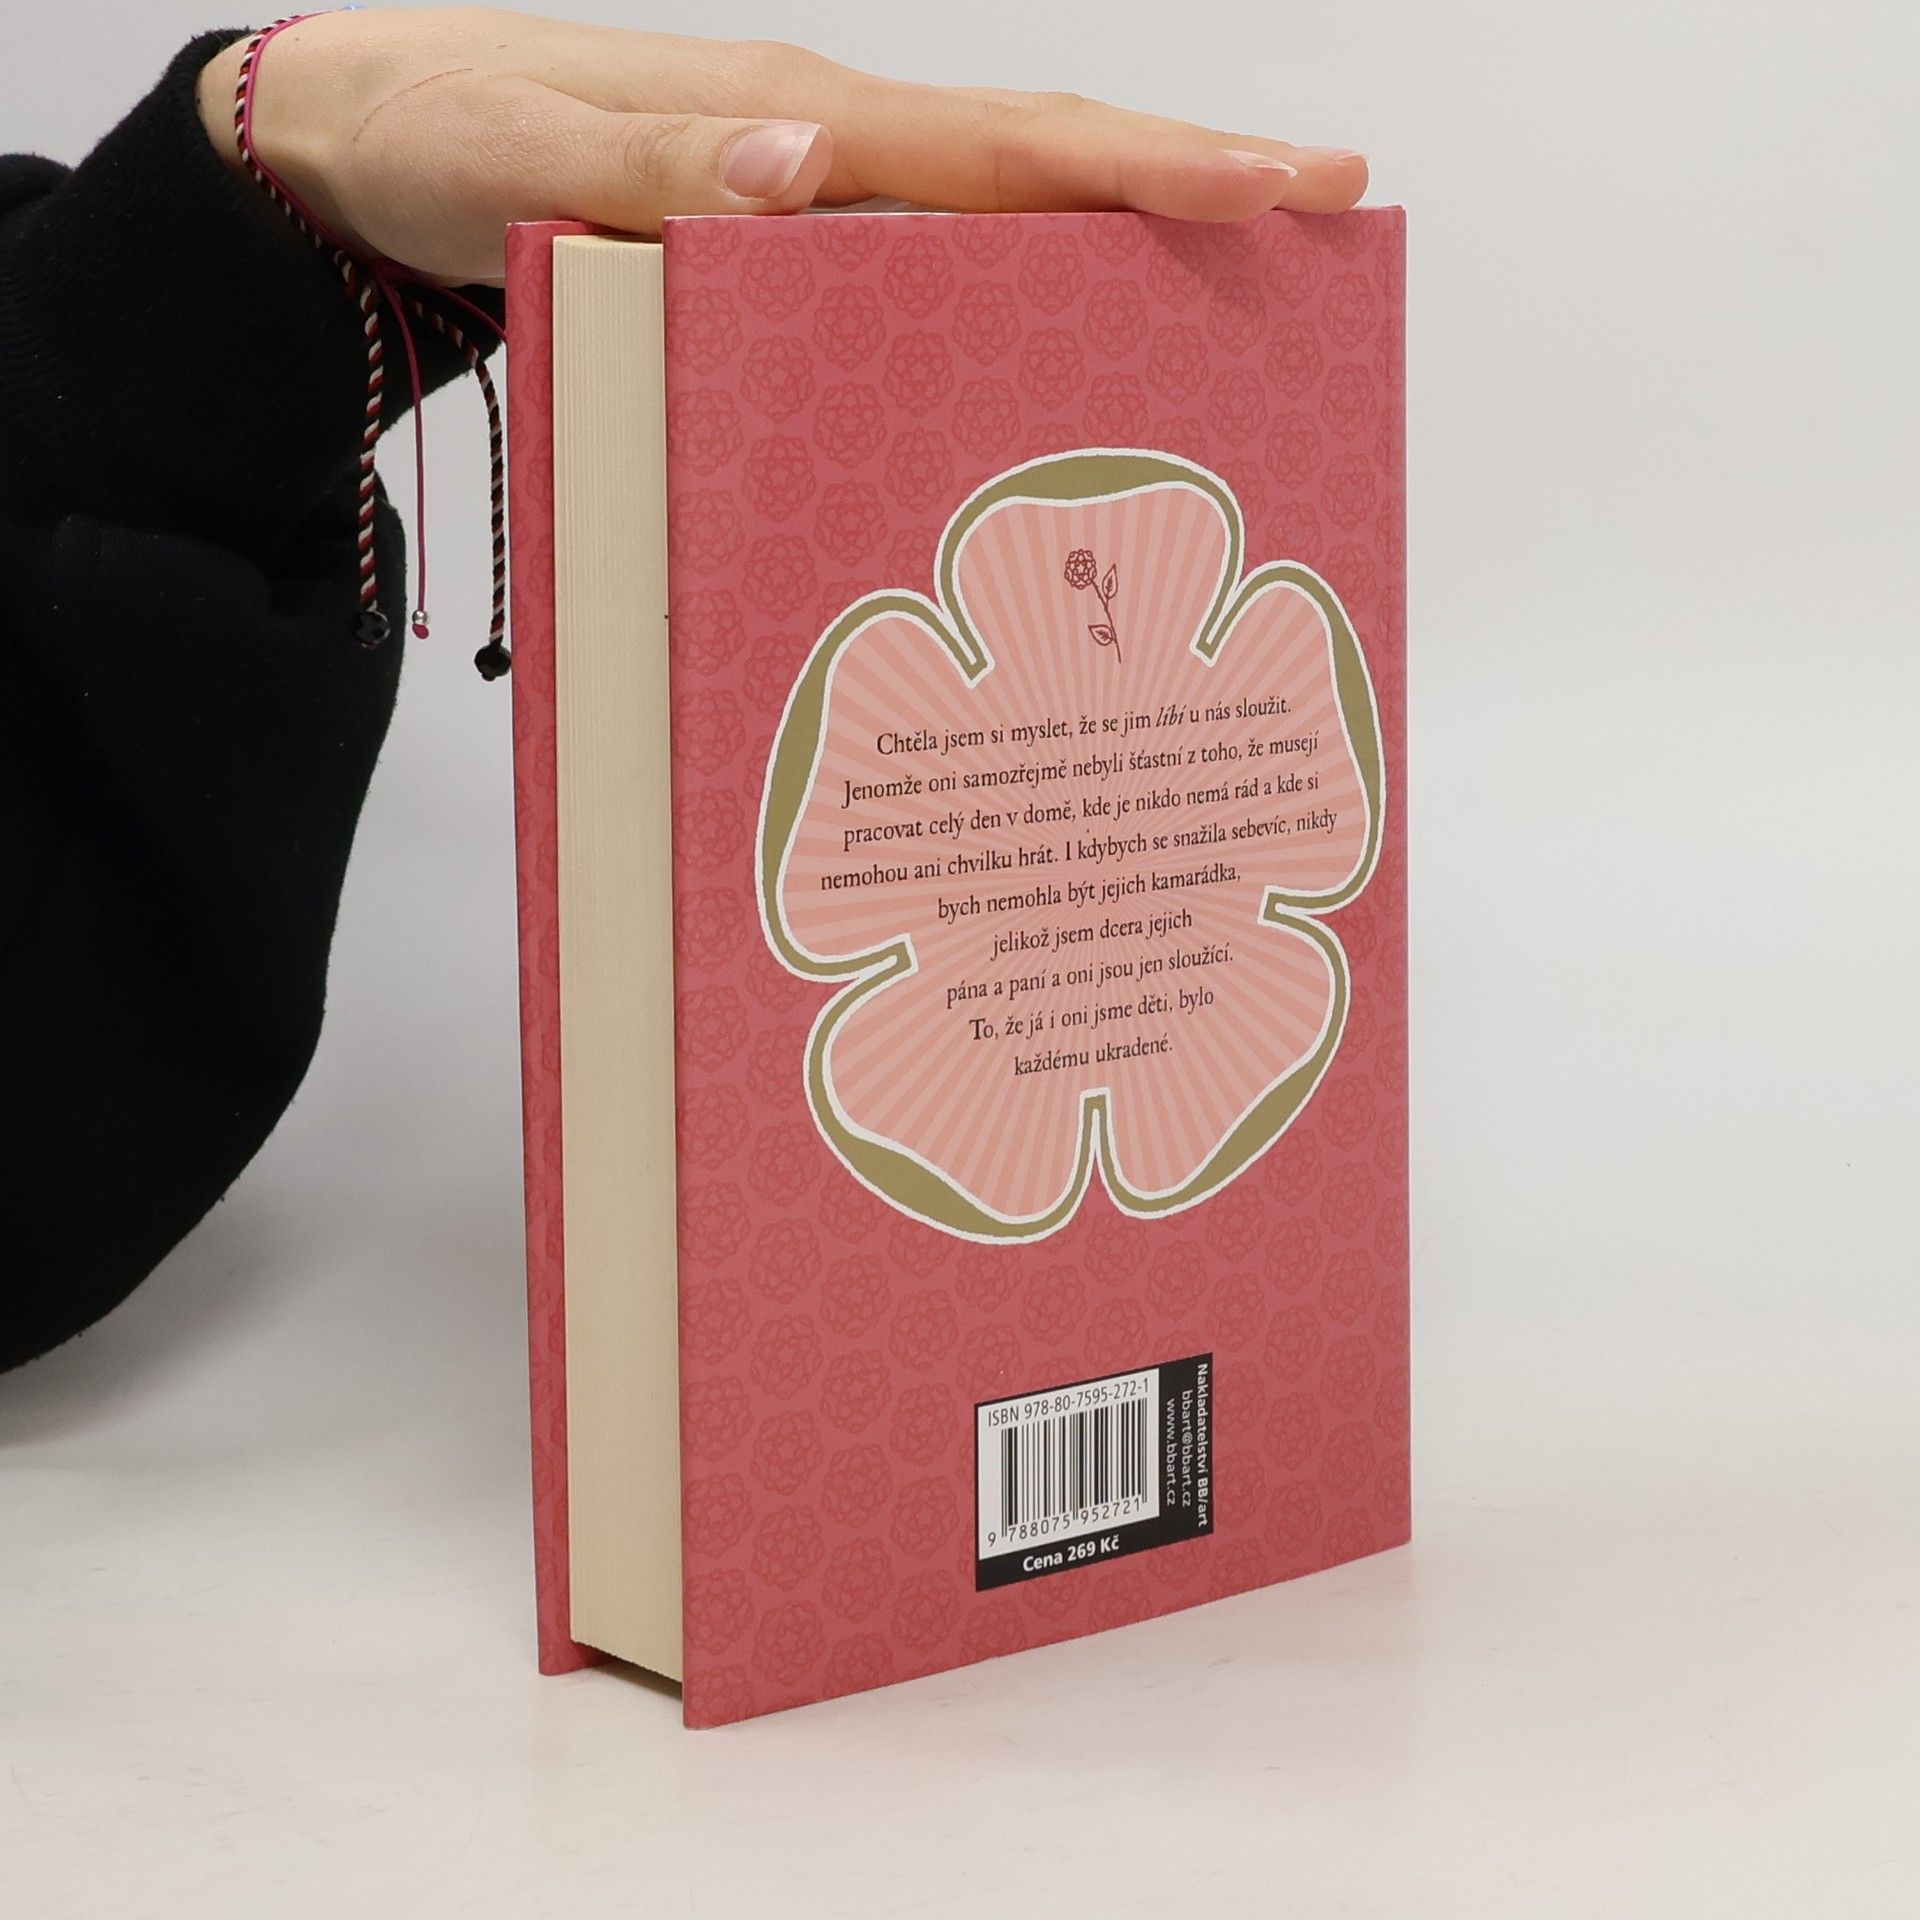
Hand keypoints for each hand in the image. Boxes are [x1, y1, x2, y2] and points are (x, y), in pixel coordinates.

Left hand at [196, 8, 1367, 285]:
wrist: (366, 141)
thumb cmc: (444, 140)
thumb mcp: (527, 159)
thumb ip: (657, 175)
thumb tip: (804, 173)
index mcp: (795, 124)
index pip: (1004, 145)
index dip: (1149, 165)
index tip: (1284, 179)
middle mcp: (826, 147)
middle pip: (1041, 159)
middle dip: (1187, 180)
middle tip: (1327, 212)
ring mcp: (813, 189)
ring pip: (997, 206)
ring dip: (1119, 231)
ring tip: (1238, 279)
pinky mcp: (783, 239)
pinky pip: (923, 256)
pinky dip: (1010, 280)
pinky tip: (1047, 335)